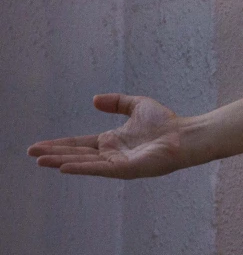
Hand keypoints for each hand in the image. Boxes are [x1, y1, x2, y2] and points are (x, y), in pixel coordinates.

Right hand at [28, 94, 188, 178]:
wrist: (185, 135)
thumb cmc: (165, 122)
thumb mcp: (137, 105)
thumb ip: (117, 102)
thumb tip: (93, 99)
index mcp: (111, 141)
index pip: (79, 143)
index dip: (60, 144)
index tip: (39, 145)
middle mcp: (111, 154)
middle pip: (77, 153)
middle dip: (54, 153)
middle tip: (31, 153)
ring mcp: (117, 163)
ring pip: (84, 162)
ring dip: (62, 161)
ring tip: (41, 161)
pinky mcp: (125, 169)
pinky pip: (99, 169)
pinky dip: (81, 167)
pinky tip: (65, 167)